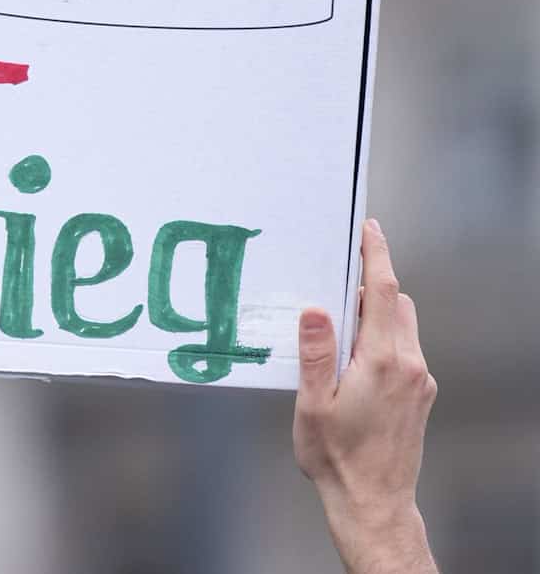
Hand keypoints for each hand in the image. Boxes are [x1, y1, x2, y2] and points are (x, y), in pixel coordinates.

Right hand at [294, 218, 437, 573]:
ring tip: (338, 335)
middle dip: (370, 288)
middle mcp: (409, 366)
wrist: (373, 503)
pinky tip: (353, 364)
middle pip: (396, 304)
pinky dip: (382, 342)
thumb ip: (315, 352)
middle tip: (335, 289)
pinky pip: (405, 351)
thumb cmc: (338, 458)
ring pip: (402, 327)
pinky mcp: (421, 395)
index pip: (383, 293)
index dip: (376, 256)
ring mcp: (420, 381)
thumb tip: (316, 310)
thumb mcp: (312, 403)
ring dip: (376, 317)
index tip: (370, 230)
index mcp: (381, 361)